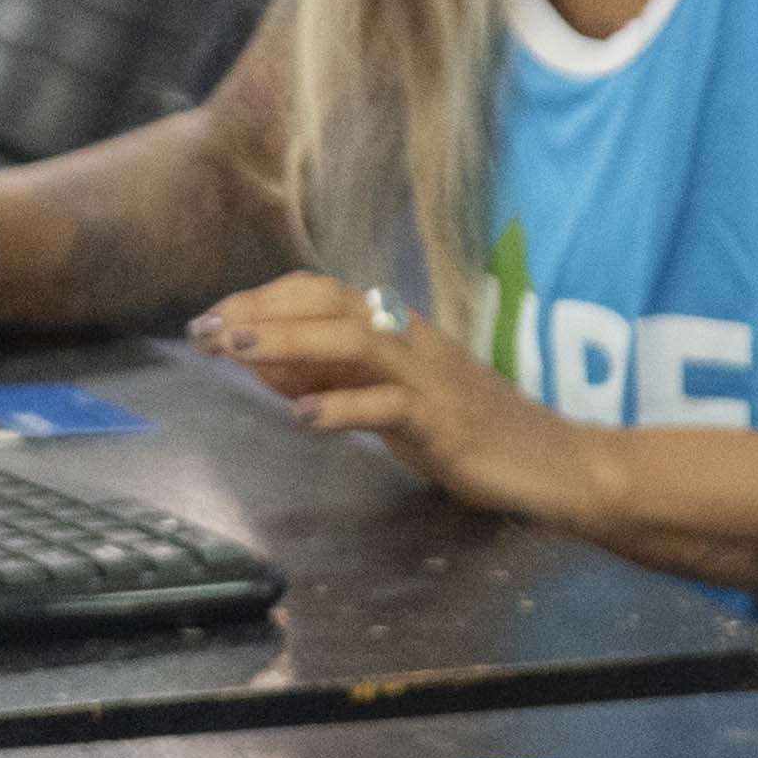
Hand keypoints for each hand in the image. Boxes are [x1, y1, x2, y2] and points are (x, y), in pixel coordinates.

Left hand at [193, 272, 581, 520]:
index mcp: (399, 329)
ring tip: (235, 352)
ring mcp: (429, 378)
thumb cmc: (472, 434)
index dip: (263, 299)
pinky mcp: (444, 422)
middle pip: (328, 304)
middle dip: (260, 312)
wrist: (554, 464)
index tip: (211, 319)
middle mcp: (412, 339)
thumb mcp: (390, 401)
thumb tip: (265, 365)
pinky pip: (387, 406)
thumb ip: (334, 379)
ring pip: (353, 340)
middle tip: (202, 330)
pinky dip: (341, 407)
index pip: (321, 293)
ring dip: (289, 341)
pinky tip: (301, 417)